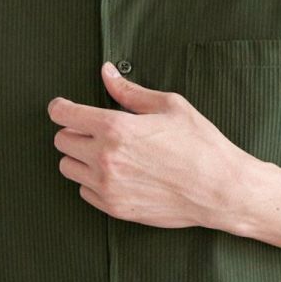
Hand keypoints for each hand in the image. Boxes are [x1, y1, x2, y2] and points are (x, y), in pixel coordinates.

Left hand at [48, 62, 245, 228]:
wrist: (220, 190)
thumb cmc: (200, 144)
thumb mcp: (169, 106)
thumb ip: (130, 91)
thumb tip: (106, 73)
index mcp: (115, 128)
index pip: (64, 115)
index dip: (60, 108)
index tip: (63, 107)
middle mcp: (104, 159)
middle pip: (61, 141)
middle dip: (74, 132)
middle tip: (96, 130)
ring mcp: (108, 187)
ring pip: (68, 168)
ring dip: (81, 158)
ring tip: (107, 153)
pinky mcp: (115, 208)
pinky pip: (84, 192)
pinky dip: (93, 182)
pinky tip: (117, 174)